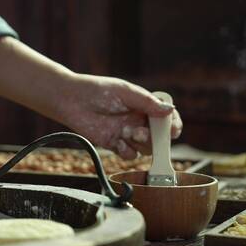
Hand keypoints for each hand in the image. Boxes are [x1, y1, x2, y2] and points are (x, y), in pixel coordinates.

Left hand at [55, 74, 182, 157]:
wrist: (72, 100)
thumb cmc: (98, 90)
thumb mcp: (125, 92)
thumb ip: (147, 103)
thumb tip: (170, 110)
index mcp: (145, 106)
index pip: (167, 119)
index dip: (173, 126)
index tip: (172, 131)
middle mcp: (139, 121)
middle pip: (159, 138)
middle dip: (154, 138)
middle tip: (140, 132)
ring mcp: (128, 134)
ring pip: (146, 148)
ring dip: (139, 143)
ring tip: (124, 132)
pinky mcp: (115, 144)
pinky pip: (129, 155)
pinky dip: (126, 151)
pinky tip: (116, 142)